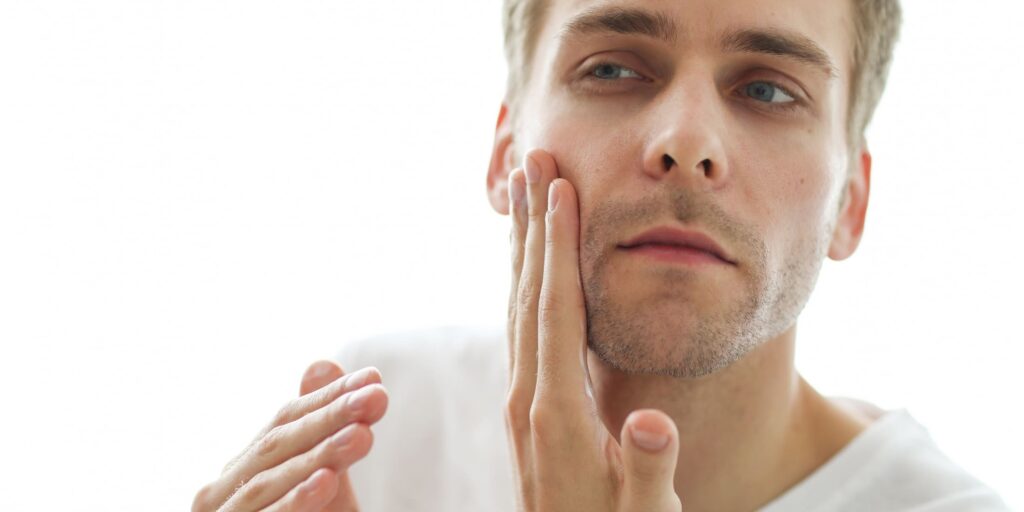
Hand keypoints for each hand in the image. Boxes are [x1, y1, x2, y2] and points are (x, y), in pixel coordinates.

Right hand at [192, 361, 387, 511]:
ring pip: (267, 482)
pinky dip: (295, 502)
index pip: (284, 420)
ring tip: (360, 436)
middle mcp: (220, 492)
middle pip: (277, 445)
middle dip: (329, 418)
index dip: (329, 398)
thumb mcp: (322, 478)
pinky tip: (327, 482)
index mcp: (243, 467)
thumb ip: (322, 427)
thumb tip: (322, 361)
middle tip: (376, 399)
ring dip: (317, 456)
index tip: (376, 381)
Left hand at [505, 149, 681, 511]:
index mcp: (557, 415)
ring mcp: (523, 405)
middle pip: (526, 295)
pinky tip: (533, 266)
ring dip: (523, 246)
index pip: (556, 313)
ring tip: (526, 194)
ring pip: (518, 307)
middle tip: (532, 160)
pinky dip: (526, 284)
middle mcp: (529, 401)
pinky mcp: (529, 410)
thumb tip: (650, 422)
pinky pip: (522, 329)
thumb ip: (649, 471)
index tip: (559, 189)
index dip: (559, 249)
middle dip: (531, 225)